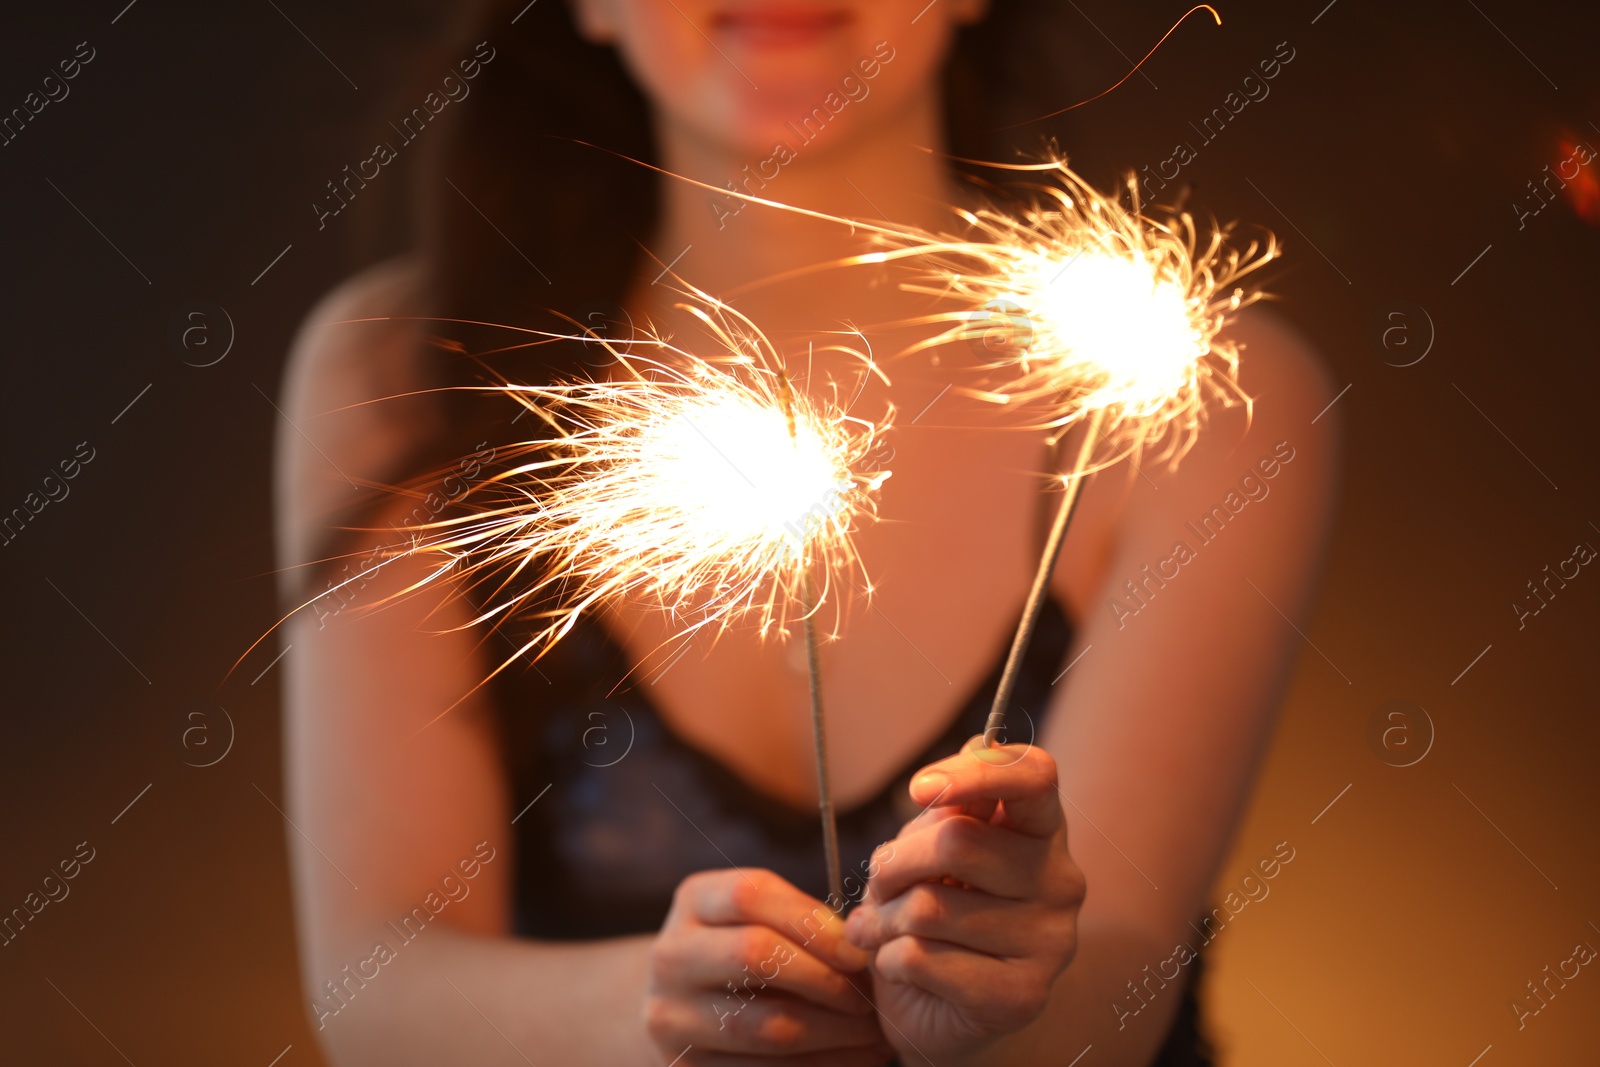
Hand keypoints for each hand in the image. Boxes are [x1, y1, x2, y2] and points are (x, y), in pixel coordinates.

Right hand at [643, 867, 895, 1065]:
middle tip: (868, 998)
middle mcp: (671, 955)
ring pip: (765, 1025)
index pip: (750, 895)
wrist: (688, 1008)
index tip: (858, 951)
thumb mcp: (760, 919)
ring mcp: (671, 1016)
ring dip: (833, 1032)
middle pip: (754, 955)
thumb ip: (802, 920)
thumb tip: (862, 944)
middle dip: (825, 979)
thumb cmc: (746, 952)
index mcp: (693, 901)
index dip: (811, 922)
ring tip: (873, 1034)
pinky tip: (853, 1059)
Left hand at [844, 739, 1085, 1062]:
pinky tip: (898, 965)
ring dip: (884, 918)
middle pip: (957, 840)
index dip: (974, 772)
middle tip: (878, 884)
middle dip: (894, 862)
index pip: (1035, 775)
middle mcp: (1061, 881)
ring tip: (883, 928)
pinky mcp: (1021, 996)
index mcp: (1042, 829)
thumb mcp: (931, 847)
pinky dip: (889, 960)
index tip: (919, 789)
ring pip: (931, 906)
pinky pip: (923, 958)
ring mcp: (1050, 942)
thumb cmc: (934, 908)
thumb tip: (963, 760)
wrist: (938, 1007)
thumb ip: (947, 807)